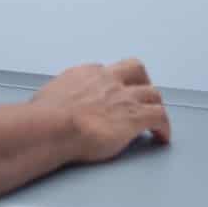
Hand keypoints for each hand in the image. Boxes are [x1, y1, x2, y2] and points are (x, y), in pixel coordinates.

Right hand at [32, 58, 170, 161]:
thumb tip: (45, 112)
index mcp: (84, 75)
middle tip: (142, 96)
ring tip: (156, 118)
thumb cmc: (44, 117)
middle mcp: (107, 80)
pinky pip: (160, 117)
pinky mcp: (136, 116)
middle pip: (135, 69)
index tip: (113, 92)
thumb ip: (54, 102)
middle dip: (142, 81)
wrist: (53, 125)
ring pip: (153, 93)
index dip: (113, 82)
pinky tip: (162, 136)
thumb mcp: (45, 99)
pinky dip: (164, 127)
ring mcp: (124, 96)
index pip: (105, 71)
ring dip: (155, 105)